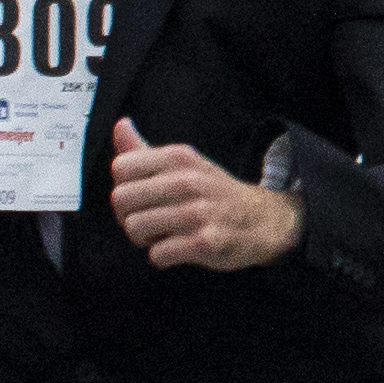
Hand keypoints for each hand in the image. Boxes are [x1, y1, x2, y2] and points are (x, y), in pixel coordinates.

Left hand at [107, 118, 302, 271]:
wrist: (263, 220)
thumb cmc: (212, 194)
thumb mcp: (182, 165)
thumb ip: (145, 151)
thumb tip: (120, 125)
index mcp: (178, 158)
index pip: (120, 167)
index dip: (124, 187)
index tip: (142, 198)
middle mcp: (187, 181)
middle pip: (121, 199)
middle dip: (128, 215)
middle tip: (151, 220)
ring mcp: (197, 212)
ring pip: (134, 228)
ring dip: (144, 238)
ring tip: (166, 234)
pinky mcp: (204, 242)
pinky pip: (157, 254)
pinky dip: (162, 257)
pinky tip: (179, 249)